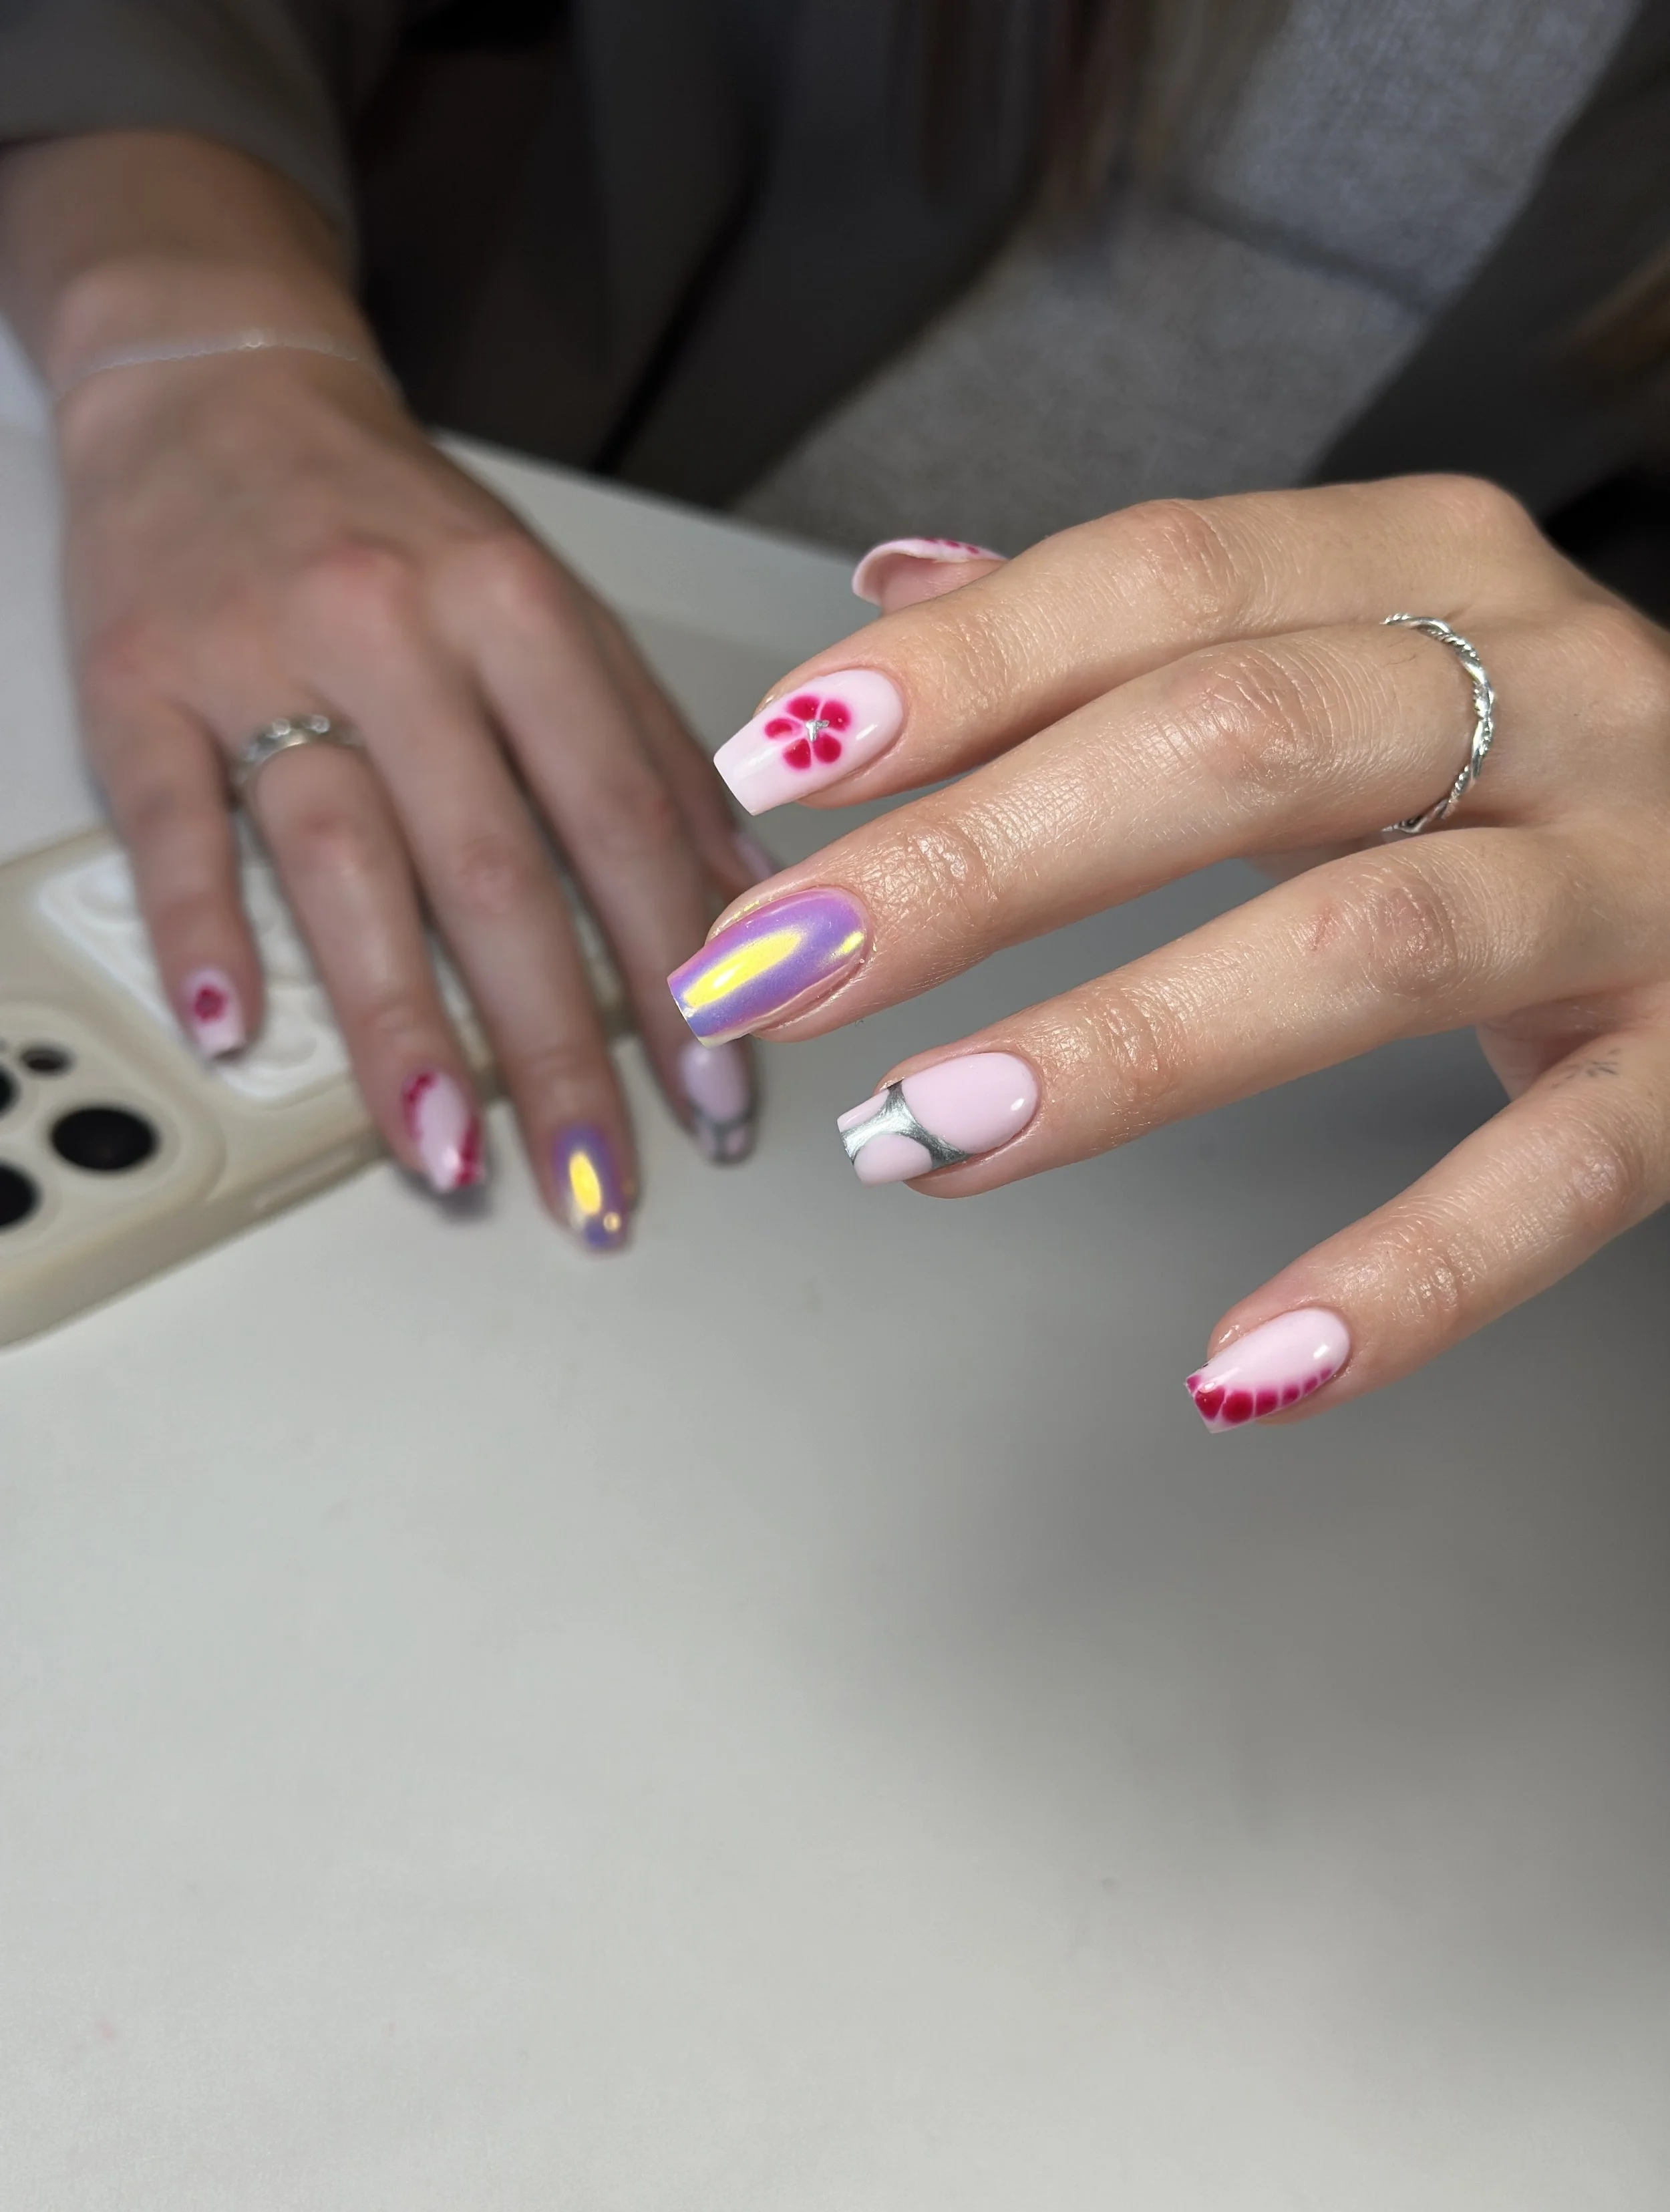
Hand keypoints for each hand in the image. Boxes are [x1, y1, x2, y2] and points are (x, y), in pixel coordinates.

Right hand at [58, 347, 762, 1239]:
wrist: (219, 382)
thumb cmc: (400, 521)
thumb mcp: (548, 599)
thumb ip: (643, 742)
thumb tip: (739, 898)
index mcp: (519, 607)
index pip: (622, 817)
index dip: (680, 968)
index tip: (719, 1092)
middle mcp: (397, 628)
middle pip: (495, 869)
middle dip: (560, 1048)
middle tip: (598, 1179)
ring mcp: (258, 655)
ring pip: (343, 862)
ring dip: (399, 1026)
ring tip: (450, 1156)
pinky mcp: (136, 682)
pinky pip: (169, 820)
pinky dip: (202, 929)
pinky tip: (232, 1026)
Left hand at [672, 482, 1669, 1424]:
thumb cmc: (1534, 761)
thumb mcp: (1356, 644)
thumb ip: (1138, 626)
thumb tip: (892, 591)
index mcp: (1431, 569)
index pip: (1161, 578)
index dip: (955, 673)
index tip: (774, 775)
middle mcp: (1549, 692)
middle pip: (1232, 745)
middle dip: (977, 862)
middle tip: (778, 970)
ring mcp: (1641, 880)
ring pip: (1366, 942)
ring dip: (1122, 1047)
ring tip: (920, 1136)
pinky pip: (1559, 1179)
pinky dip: (1402, 1274)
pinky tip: (1242, 1363)